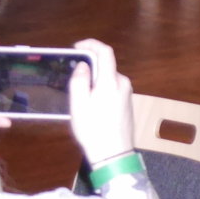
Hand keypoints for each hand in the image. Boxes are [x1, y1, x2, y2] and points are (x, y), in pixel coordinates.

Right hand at [67, 38, 137, 167]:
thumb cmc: (93, 130)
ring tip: (79, 97)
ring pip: (108, 78)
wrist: (114, 154)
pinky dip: (100, 89)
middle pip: (106, 66)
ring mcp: (127, 93)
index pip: (105, 52)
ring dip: (94, 80)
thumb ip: (79, 82)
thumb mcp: (79, 106)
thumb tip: (83, 65)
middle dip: (89, 67)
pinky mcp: (127, 102)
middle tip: (72, 79)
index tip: (77, 47)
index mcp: (111, 81)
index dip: (91, 44)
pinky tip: (91, 105)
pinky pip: (112, 88)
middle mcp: (123, 83)